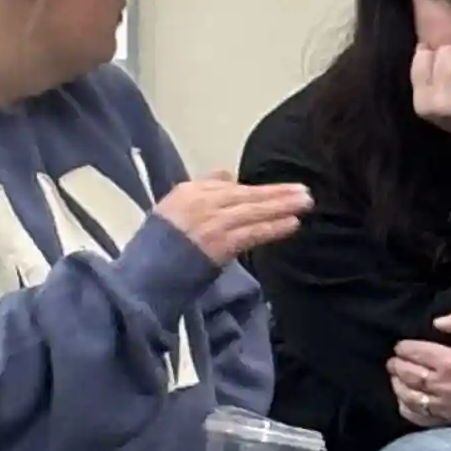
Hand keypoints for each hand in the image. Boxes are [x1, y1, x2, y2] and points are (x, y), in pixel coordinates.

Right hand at [156, 175, 311, 266]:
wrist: (145, 275)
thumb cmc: (158, 248)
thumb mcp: (173, 208)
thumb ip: (201, 189)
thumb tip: (227, 174)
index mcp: (189, 191)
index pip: (229, 187)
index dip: (258, 190)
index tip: (281, 190)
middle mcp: (202, 202)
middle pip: (246, 194)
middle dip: (277, 193)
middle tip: (304, 191)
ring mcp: (212, 223)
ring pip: (253, 211)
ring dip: (281, 206)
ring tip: (306, 202)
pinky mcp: (220, 244)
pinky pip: (252, 233)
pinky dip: (273, 227)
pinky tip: (292, 223)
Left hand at [387, 336, 450, 431]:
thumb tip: (439, 322)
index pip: (415, 353)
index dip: (404, 347)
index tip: (401, 345)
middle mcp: (444, 385)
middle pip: (408, 374)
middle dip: (397, 365)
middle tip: (394, 359)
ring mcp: (445, 406)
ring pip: (409, 396)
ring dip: (397, 385)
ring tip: (395, 377)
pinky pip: (420, 417)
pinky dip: (407, 408)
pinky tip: (405, 401)